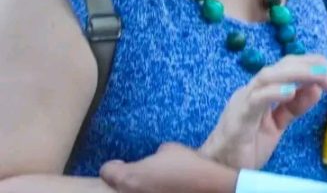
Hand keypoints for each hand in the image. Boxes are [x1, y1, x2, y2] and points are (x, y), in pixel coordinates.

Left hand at [101, 143, 237, 192]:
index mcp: (129, 177)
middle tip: (145, 172)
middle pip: (119, 186)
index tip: (122, 163)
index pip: (107, 172)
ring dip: (142, 188)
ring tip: (158, 182)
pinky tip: (168, 189)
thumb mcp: (169, 149)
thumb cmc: (187, 166)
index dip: (114, 166)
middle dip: (130, 179)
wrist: (208, 188)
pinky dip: (154, 192)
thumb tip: (154, 157)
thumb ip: (154, 154)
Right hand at [200, 55, 326, 169]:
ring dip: (297, 73)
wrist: (219, 167)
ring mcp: (243, 101)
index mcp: (263, 90)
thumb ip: (295, 107)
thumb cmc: (246, 145)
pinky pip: (255, 101)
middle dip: (310, 65)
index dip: (312, 63)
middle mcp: (253, 90)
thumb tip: (317, 88)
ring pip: (268, 77)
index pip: (288, 67)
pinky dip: (272, 93)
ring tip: (320, 74)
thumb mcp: (278, 124)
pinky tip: (290, 91)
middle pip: (282, 67)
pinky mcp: (238, 119)